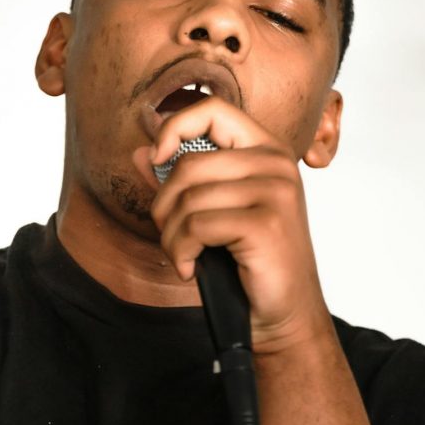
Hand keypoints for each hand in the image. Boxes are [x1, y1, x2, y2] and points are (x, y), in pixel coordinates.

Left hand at [148, 97, 330, 352]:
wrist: (284, 315)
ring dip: (171, 236)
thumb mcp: (213, 214)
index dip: (175, 127)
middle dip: (164, 207)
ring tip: (184, 257)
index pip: (213, 109)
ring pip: (187, 198)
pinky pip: (196, 225)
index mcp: (267, 151)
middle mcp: (277, 164)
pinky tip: (192, 268)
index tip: (157, 159)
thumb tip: (141, 152)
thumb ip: (181, 182)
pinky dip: (182, 252)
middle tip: (174, 237)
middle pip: (188, 164)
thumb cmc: (249, 264)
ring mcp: (276, 191)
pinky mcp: (266, 223)